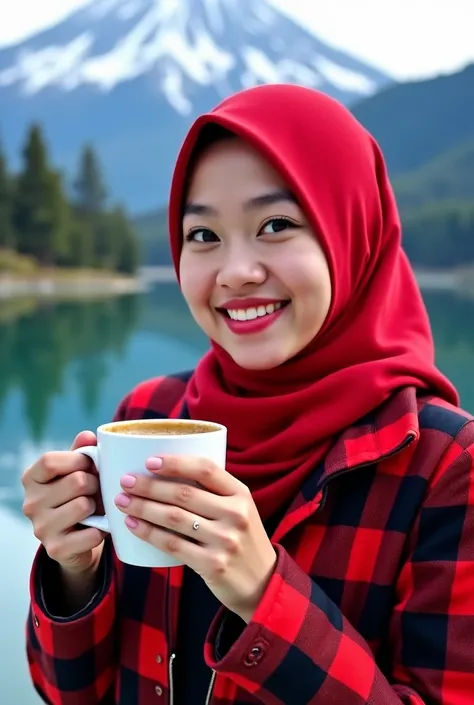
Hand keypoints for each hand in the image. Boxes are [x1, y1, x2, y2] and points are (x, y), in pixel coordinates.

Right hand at [22, 431, 104, 580]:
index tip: (90, 465)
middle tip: (97, 490)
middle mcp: (30, 503)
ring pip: (84, 505)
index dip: (78, 460)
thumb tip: (89, 436)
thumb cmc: (77, 496)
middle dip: (96, 483)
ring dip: (98, 506)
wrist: (76, 541)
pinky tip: (97, 528)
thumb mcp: (77, 471)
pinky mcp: (56, 549)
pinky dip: (102, 530)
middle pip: (76, 481)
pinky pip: (91, 533)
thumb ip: (81, 452)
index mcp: (31, 479)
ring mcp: (40, 528)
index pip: (51, 461)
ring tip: (96, 508)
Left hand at [114, 456, 276, 622]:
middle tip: (125, 481)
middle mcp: (235, 514)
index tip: (149, 461)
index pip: (206, 469)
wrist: (262, 583)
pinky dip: (149, 533)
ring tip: (123, 502)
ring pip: (174, 518)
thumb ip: (213, 493)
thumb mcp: (239, 510)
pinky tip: (133, 526)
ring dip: (143, 507)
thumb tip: (166, 474)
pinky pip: (173, 544)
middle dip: (149, 485)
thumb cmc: (241, 539)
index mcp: (241, 494)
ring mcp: (225, 541)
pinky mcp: (212, 564)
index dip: (175, 463)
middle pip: (184, 494)